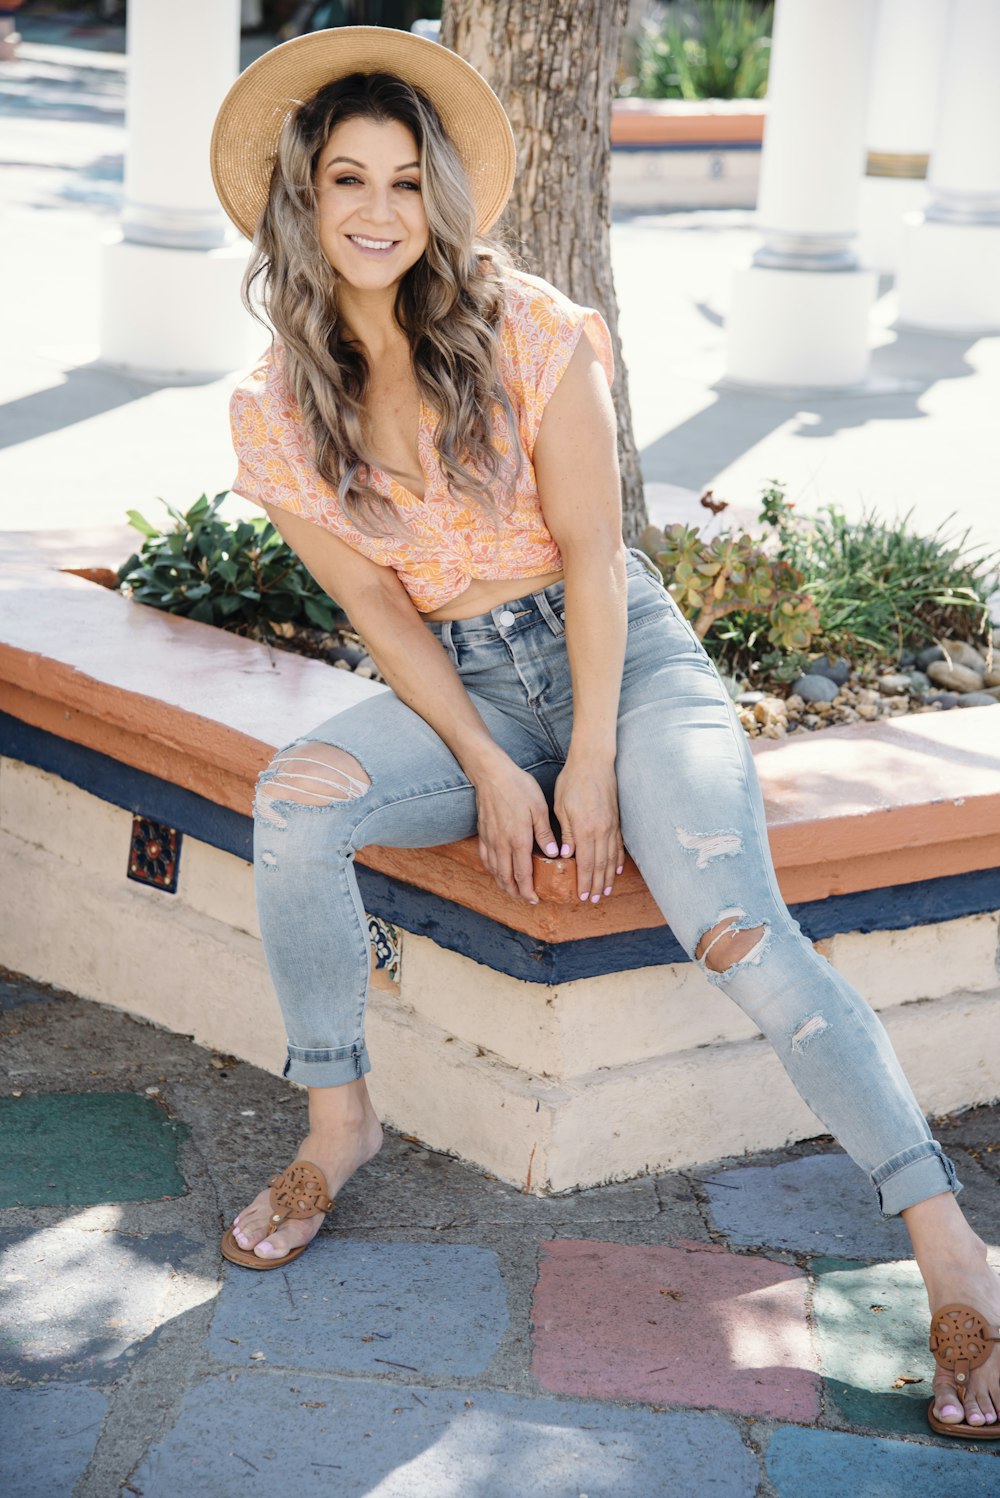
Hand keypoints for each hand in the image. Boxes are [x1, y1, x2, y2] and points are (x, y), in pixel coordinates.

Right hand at [473, 758, 559, 903]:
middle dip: (516, 893)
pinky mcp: (482, 833)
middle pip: (506, 877)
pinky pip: (485, 858)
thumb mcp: (539, 807)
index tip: (535, 899)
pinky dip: (491, 870)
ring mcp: (490, 839)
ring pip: (494, 870)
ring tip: (512, 891)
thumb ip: (545, 832)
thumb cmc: (518, 787)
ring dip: (503, 884)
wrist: (491, 774)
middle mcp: (502, 844)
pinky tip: (496, 871)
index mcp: (518, 839)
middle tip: (526, 900)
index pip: (522, 874)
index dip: (528, 890)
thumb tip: (553, 853)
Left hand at [554, 756, 623, 903]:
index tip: (582, 896)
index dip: (585, 882)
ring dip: (609, 877)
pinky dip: (618, 860)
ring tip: (606, 891)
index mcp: (585, 829)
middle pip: (601, 865)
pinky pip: (619, 845)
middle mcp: (601, 831)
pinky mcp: (616, 820)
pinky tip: (617, 870)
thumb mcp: (561, 807)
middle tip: (594, 900)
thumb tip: (565, 856)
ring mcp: (611, 826)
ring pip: (611, 858)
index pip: (586, 863)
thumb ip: (566, 833)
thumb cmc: (572, 782)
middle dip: (597, 885)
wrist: (593, 762)